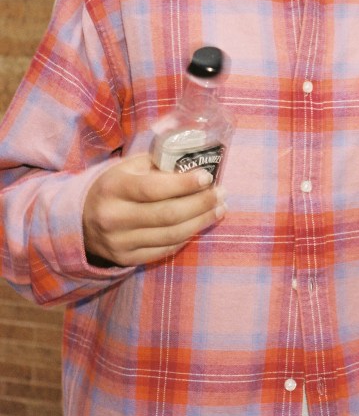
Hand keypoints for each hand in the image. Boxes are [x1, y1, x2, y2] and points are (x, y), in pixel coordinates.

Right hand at [83, 154, 225, 267]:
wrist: (80, 221)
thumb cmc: (114, 187)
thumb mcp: (127, 167)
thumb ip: (157, 162)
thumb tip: (196, 156)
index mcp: (113, 188)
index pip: (153, 188)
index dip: (184, 184)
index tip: (207, 178)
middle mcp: (114, 217)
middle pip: (168, 214)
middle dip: (201, 204)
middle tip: (221, 194)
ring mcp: (120, 242)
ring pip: (171, 235)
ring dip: (201, 221)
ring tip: (219, 209)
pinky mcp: (127, 259)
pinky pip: (165, 249)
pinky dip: (187, 237)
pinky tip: (200, 224)